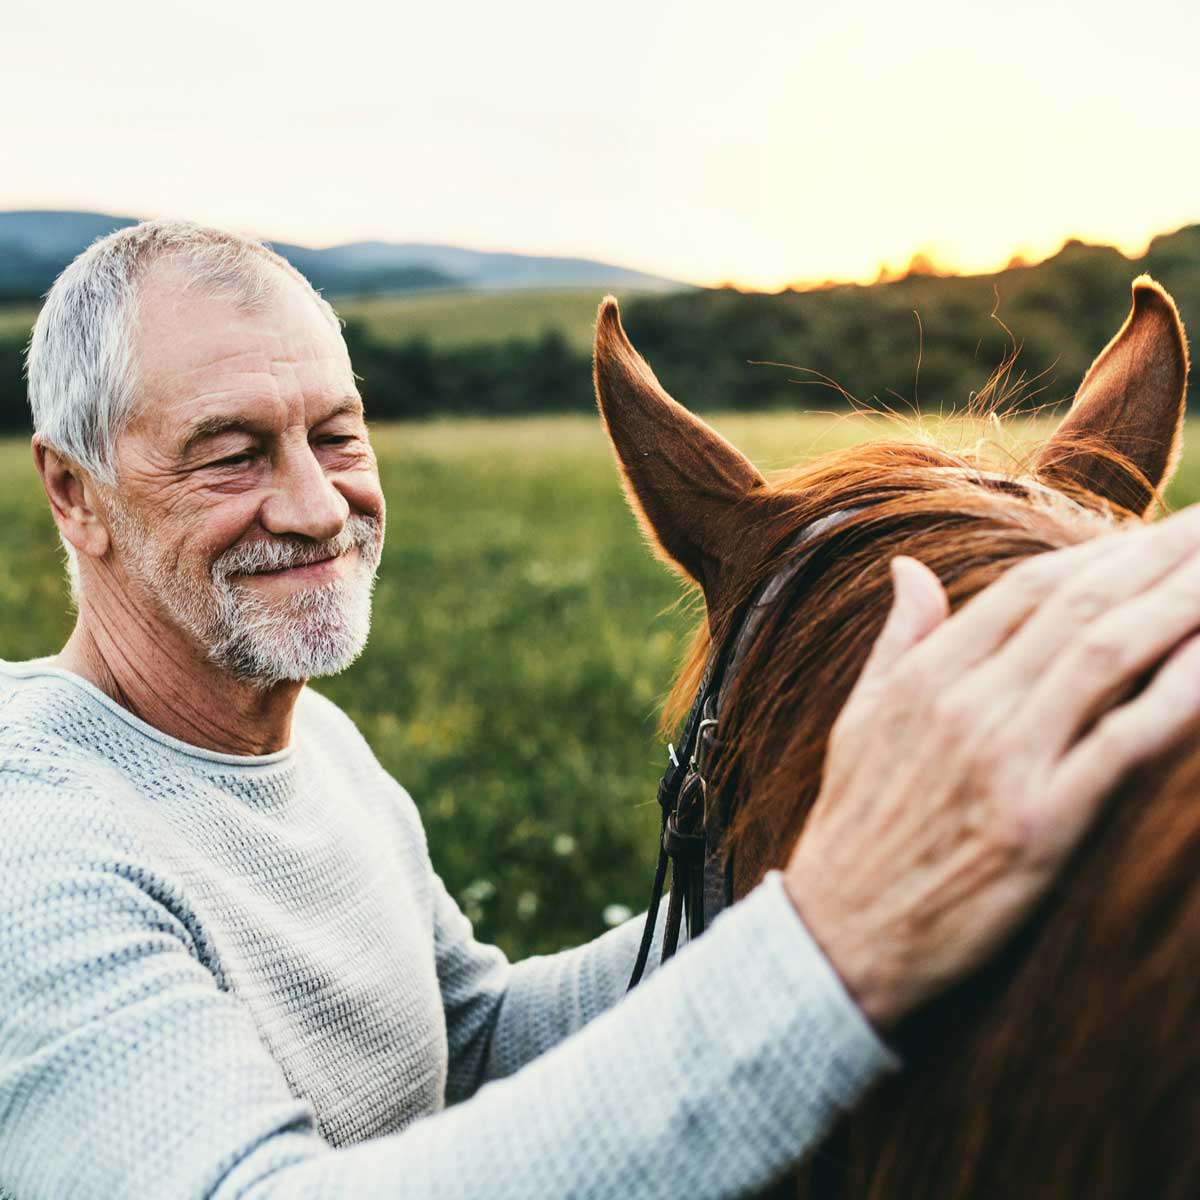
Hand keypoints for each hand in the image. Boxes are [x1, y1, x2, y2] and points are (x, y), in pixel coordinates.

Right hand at [784, 505, 1199, 1029]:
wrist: (840, 933)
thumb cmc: (855, 827)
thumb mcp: (858, 719)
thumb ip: (897, 639)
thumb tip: (908, 567)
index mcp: (926, 677)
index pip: (1028, 589)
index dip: (1102, 551)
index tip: (1155, 534)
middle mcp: (967, 706)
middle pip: (1079, 606)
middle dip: (1160, 557)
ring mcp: (1004, 762)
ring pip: (1108, 656)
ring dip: (1183, 605)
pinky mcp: (1040, 824)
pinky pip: (1126, 742)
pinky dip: (1182, 694)